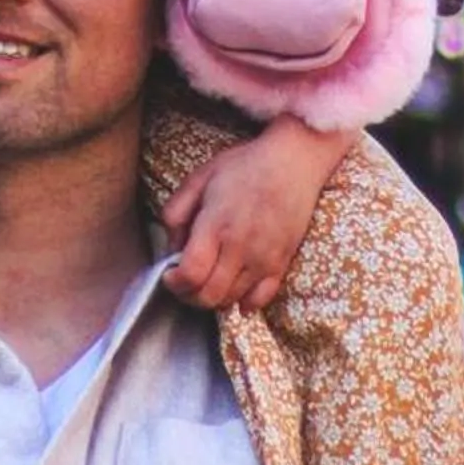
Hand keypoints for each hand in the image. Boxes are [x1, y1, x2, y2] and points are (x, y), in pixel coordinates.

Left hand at [159, 121, 350, 311]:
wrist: (294, 161)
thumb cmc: (244, 166)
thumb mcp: (199, 178)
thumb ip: (176, 212)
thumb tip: (172, 248)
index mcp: (216, 225)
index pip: (191, 274)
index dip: (174, 283)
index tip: (169, 275)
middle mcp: (240, 247)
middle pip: (209, 295)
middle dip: (189, 296)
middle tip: (184, 283)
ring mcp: (263, 258)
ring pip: (232, 300)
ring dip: (214, 298)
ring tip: (208, 280)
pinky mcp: (282, 263)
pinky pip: (261, 299)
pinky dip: (244, 303)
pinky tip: (235, 291)